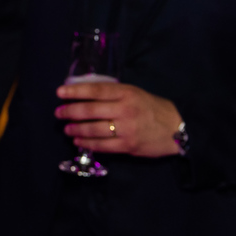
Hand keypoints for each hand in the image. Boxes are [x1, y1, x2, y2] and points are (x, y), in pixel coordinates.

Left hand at [56, 81, 181, 156]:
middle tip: (59, 113)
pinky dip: (87, 143)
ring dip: (75, 129)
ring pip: (93, 129)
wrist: (177, 128)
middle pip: (90, 110)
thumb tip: (85, 95)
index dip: (75, 91)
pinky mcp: (128, 146)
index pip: (95, 90)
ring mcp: (126, 129)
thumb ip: (114, 94)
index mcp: (126, 93)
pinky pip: (102, 145)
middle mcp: (125, 110)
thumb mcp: (135, 93)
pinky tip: (78, 141)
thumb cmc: (153, 108)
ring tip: (67, 129)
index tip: (60, 92)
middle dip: (70, 112)